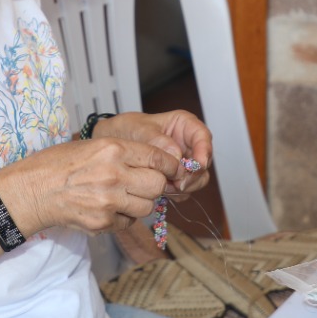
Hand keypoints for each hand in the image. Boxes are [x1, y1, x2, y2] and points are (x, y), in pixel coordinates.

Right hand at [0, 133, 183, 236]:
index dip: (170, 165)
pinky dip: (123, 217)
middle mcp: (114, 175)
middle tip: (143, 183)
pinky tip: (107, 208)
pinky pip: (128, 222)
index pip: (158, 158)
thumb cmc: (59, 164)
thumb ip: (125, 152)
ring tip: (122, 196)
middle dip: (155, 185)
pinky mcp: (103, 222)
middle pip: (158, 185)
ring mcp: (109, 201)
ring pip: (147, 207)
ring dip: (140, 202)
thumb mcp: (93, 145)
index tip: (171, 169)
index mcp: (113, 149)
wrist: (33, 190)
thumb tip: (156, 163)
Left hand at [92, 110, 212, 193]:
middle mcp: (187, 144)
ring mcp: (183, 163)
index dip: (204, 151)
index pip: (203, 136)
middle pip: (203, 161)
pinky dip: (176, 192)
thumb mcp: (139, 130)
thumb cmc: (127, 129)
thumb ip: (158, 142)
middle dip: (193, 174)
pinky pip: (185, 189)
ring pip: (197, 178)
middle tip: (178, 182)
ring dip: (184, 186)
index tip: (198, 164)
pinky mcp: (176, 178)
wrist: (111, 144)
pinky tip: (162, 190)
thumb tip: (176, 156)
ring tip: (165, 186)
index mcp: (183, 125)